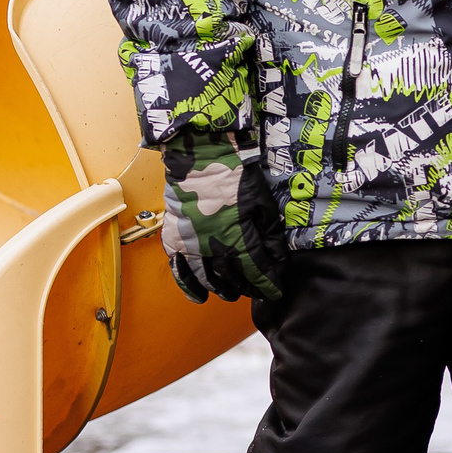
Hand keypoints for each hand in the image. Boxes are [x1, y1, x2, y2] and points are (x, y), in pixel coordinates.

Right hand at [160, 129, 288, 304]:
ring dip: (220, 289)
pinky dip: (188, 286)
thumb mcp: (262, 204)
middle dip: (246, 287)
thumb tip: (278, 261)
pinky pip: (179, 269)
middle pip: (232, 278)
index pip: (257, 272)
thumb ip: (270, 236)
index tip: (275, 291)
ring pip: (207, 279)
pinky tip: (198, 297)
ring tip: (230, 294)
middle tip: (253, 290)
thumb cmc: (236, 176)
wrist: (202, 155)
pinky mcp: (173, 237)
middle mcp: (213, 247)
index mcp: (238, 239)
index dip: (268, 284)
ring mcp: (190, 244)